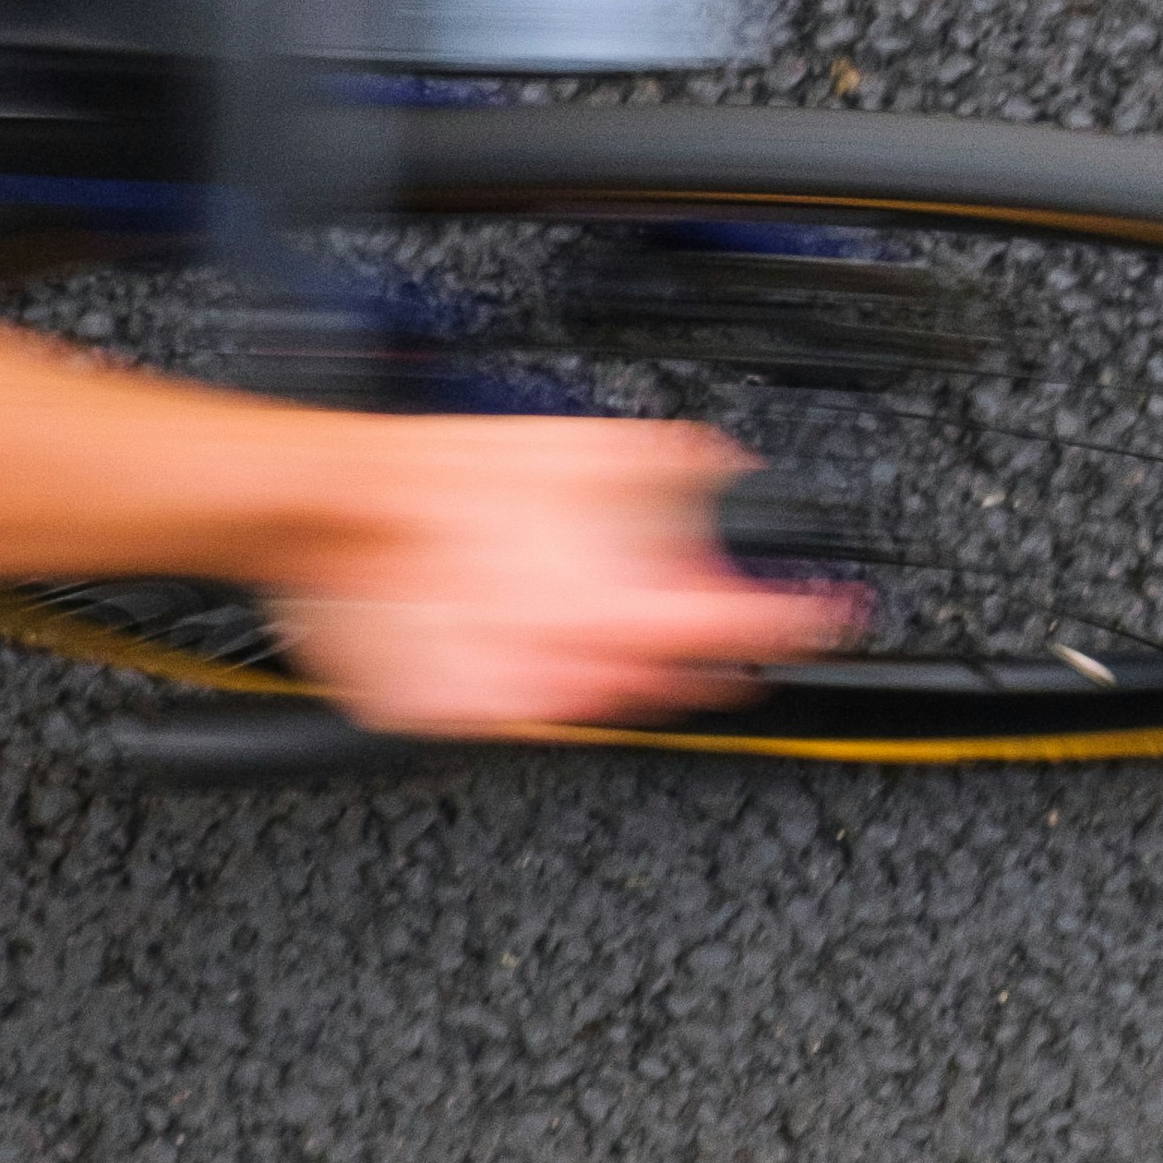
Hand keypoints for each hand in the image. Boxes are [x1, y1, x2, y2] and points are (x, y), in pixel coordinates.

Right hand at [258, 416, 860, 734]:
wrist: (336, 506)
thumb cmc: (449, 475)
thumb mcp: (589, 447)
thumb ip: (673, 470)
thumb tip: (728, 472)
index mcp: (617, 610)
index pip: (742, 631)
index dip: (800, 624)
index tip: (826, 616)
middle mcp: (570, 669)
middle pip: (675, 683)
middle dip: (698, 650)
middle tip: (698, 616)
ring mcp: (507, 702)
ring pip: (598, 707)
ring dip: (616, 670)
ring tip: (583, 615)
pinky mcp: (451, 716)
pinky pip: (517, 716)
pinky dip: (533, 684)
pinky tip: (521, 639)